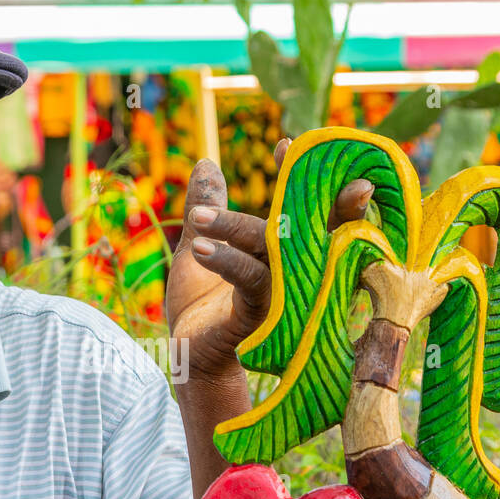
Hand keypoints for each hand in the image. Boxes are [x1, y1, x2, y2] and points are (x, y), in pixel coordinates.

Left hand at [165, 139, 375, 382]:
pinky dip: (227, 261)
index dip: (300, 174)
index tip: (286, 142)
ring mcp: (283, 291)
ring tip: (197, 218)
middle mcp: (292, 268)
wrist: (190, 356)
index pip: (300, 206)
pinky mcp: (264, 315)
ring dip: (234, 227)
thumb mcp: (200, 247)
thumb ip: (208, 207)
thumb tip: (206, 162)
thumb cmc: (202, 305)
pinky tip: (201, 247)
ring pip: (270, 247)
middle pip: (309, 221)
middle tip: (288, 149)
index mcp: (280, 250)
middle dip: (307, 186)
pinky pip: (252, 280)